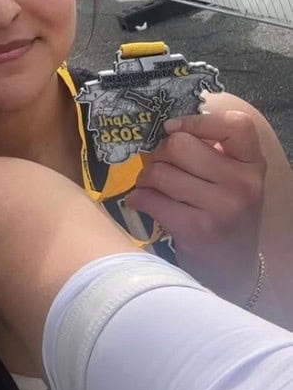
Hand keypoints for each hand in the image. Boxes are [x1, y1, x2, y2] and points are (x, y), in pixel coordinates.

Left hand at [125, 111, 265, 303]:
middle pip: (179, 145)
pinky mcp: (197, 228)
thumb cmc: (222, 212)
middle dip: (158, 154)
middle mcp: (243, 183)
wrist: (231, 268)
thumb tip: (165, 128)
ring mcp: (222, 207)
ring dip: (144, 179)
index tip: (173, 129)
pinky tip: (140, 202)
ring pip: (159, 172)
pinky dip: (138, 198)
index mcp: (252, 163)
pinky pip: (150, 198)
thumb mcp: (230, 178)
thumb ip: (209, 150)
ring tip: (149, 187)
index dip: (196, 120)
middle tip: (158, 167)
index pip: (234, 124)